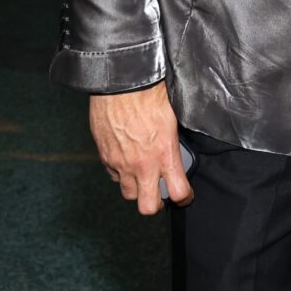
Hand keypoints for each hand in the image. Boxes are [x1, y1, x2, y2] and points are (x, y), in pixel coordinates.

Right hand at [88, 80, 192, 214]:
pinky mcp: (105, 157)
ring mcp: (121, 163)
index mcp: (164, 154)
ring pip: (128, 194)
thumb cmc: (150, 94)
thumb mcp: (173, 119)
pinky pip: (114, 176)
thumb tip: (175, 153)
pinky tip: (126, 161)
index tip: (185, 196)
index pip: (178, 192)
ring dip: (136, 188)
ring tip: (142, 177)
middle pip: (148, 207)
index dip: (184, 198)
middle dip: (156, 205)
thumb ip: (173, 143)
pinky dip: (120, 174)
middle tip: (160, 194)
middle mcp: (142, 164)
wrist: (122, 83)